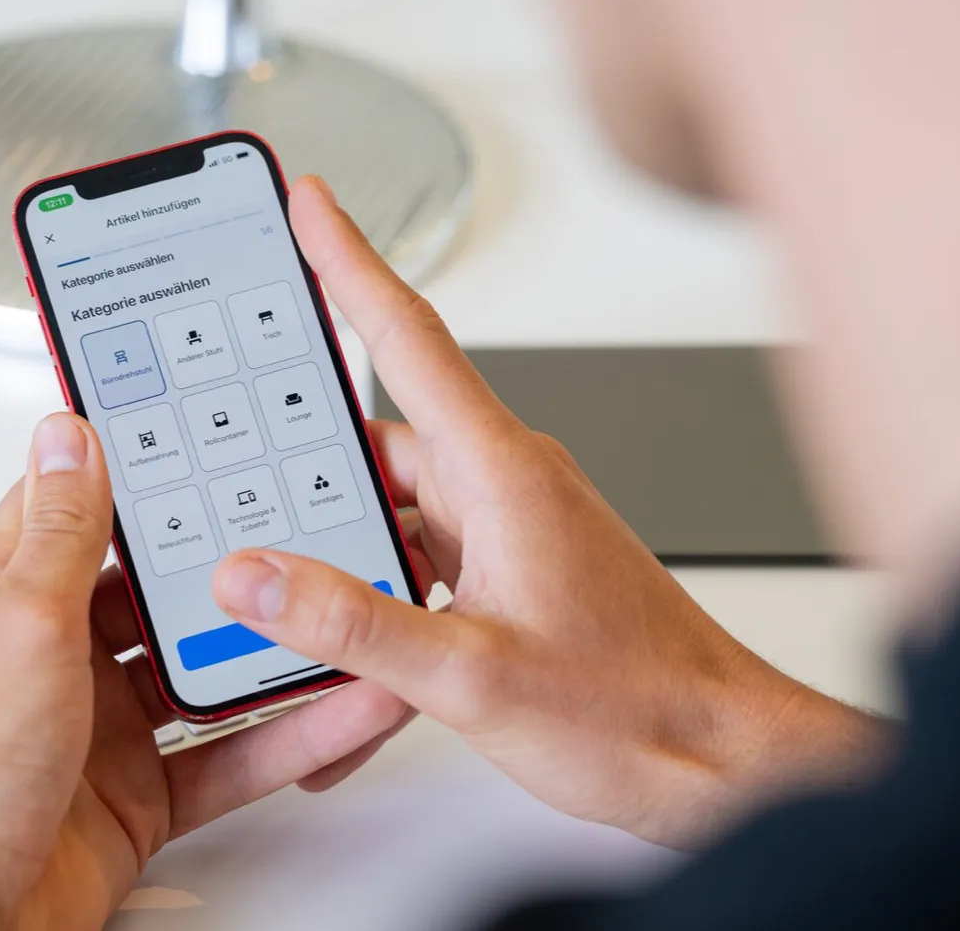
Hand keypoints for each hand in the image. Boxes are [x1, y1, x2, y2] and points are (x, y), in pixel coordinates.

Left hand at [0, 413, 413, 930]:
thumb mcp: (17, 625)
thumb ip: (59, 534)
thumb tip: (66, 436)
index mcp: (7, 597)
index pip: (79, 508)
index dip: (136, 469)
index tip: (202, 435)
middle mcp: (54, 656)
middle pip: (157, 592)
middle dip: (224, 565)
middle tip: (302, 524)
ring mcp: (99, 727)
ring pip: (203, 674)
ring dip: (267, 653)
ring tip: (338, 614)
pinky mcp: (138, 795)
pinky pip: (225, 757)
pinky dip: (283, 738)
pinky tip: (336, 711)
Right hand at [211, 176, 888, 848]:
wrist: (722, 758)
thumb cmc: (637, 710)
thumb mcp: (472, 676)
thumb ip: (352, 624)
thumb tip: (255, 576)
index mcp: (501, 472)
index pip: (407, 339)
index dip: (347, 260)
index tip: (310, 201)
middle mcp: (504, 482)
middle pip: (376, 438)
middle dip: (304, 463)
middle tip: (236, 469)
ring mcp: (508, 524)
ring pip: (393, 507)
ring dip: (342, 549)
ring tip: (290, 601)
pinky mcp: (509, 566)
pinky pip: (419, 553)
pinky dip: (378, 589)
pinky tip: (350, 650)